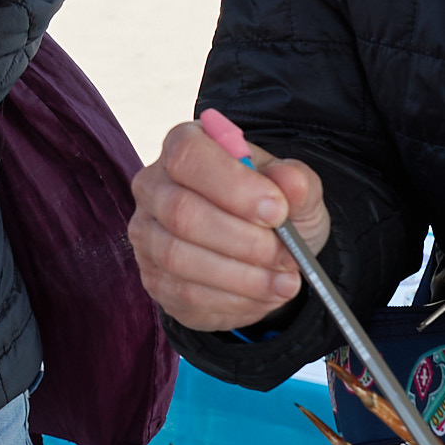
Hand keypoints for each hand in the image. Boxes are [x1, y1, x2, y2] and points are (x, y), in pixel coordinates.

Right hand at [130, 116, 328, 331]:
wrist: (263, 252)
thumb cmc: (271, 208)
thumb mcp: (296, 192)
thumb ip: (297, 183)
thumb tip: (291, 181)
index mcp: (183, 145)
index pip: (188, 156)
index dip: (233, 185)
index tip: (277, 211)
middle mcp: (154, 186)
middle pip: (181, 212)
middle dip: (244, 240)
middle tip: (288, 255)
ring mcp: (147, 234)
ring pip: (179, 257)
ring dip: (241, 276)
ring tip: (285, 281)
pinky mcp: (153, 278)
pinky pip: (185, 293)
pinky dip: (233, 299)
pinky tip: (263, 294)